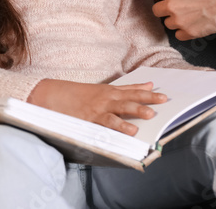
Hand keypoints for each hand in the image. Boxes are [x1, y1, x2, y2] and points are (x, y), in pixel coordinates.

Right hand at [27, 79, 166, 135]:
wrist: (52, 95)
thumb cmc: (77, 95)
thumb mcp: (102, 89)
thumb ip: (126, 88)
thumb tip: (148, 83)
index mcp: (110, 92)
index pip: (133, 91)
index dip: (149, 93)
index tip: (164, 96)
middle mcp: (106, 98)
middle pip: (130, 98)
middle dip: (147, 100)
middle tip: (162, 102)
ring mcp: (98, 108)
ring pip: (120, 109)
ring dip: (135, 112)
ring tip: (149, 116)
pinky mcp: (89, 118)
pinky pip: (105, 123)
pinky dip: (118, 127)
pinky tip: (128, 131)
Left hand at [153, 0, 215, 39]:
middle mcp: (171, 5)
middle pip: (157, 10)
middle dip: (166, 8)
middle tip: (179, 6)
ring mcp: (179, 21)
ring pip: (167, 23)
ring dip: (175, 20)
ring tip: (189, 15)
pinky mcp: (189, 33)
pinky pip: (178, 35)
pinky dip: (184, 31)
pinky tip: (193, 24)